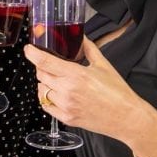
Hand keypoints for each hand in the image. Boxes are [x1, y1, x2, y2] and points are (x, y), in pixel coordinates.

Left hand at [23, 37, 146, 140]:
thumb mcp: (103, 65)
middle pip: (41, 74)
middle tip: (50, 65)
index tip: (28, 49)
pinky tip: (56, 94)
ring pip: (41, 90)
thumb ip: (88, 49)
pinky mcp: (66, 118)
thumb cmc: (118, 92)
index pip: (45, 61)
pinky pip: (46, 105)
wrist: (128, 117)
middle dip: (42, 68)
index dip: (32, 53)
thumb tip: (80, 37)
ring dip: (44, 83)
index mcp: (76, 74)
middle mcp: (68, 90)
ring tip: (56, 80)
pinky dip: (47, 98)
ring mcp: (65, 106)